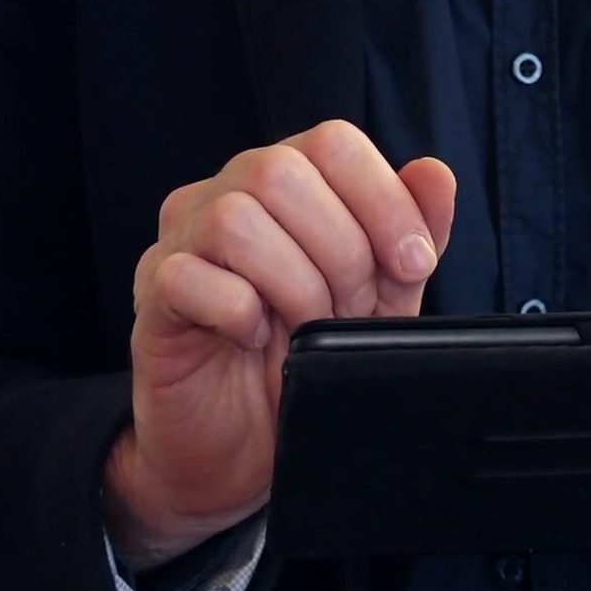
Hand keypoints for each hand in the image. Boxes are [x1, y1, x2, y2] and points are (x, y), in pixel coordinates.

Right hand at [107, 121, 455, 568]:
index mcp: (285, 184)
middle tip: (349, 310)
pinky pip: (191, 277)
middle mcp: (224, 195)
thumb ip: (411, 233)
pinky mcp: (154, 295)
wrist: (242, 448)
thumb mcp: (381, 298)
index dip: (383, 199)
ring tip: (304, 331)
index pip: (332, 142)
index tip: (412, 263)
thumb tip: (435, 174)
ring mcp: (181, 241)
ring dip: (293, 284)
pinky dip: (239, 313)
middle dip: (340, 250)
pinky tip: (256, 339)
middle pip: (280, 171)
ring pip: (235, 219)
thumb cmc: (304, 360)